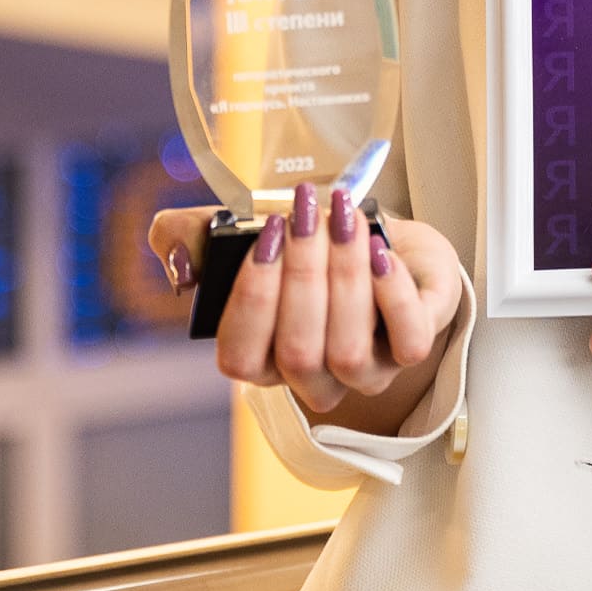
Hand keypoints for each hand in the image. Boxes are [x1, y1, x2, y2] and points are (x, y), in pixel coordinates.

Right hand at [149, 194, 464, 428]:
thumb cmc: (299, 240)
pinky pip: (408, 342)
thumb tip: (181, 264)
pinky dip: (392, 293)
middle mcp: (311, 376)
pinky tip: (379, 251)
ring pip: (349, 352)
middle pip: (299, 352)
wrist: (372, 230)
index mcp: (260, 357)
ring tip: (344, 218)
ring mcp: (365, 370)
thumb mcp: (236, 229)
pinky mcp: (410, 348)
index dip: (252, 299)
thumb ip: (185, 237)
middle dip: (303, 275)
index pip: (240, 358)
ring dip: (345, 276)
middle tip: (308, 213)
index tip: (268, 235)